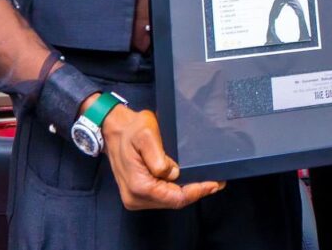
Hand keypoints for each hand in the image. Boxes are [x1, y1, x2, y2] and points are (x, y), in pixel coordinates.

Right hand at [93, 100, 224, 209]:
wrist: (114, 129)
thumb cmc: (130, 129)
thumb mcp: (146, 135)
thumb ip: (158, 156)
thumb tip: (174, 173)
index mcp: (138, 186)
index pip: (175, 198)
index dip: (197, 192)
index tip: (214, 184)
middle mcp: (135, 197)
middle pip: (174, 202)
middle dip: (196, 192)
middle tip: (216, 182)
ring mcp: (136, 197)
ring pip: (169, 201)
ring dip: (187, 192)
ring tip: (207, 181)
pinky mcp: (138, 193)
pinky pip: (163, 196)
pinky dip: (177, 190)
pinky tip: (189, 181)